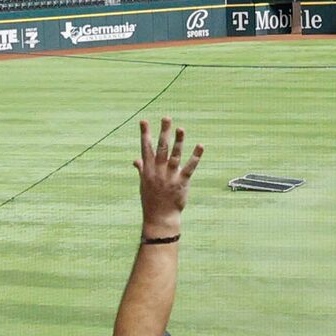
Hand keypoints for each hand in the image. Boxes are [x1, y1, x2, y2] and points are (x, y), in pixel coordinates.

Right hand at [136, 117, 203, 238]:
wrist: (159, 218)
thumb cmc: (151, 200)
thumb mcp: (143, 184)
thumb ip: (141, 169)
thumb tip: (135, 160)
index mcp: (148, 170)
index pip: (145, 148)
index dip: (145, 134)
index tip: (144, 120)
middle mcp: (158, 171)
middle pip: (161, 148)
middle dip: (163, 132)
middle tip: (166, 118)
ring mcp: (169, 177)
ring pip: (174, 156)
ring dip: (178, 142)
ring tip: (180, 129)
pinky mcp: (181, 182)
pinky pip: (189, 167)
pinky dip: (195, 157)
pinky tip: (200, 146)